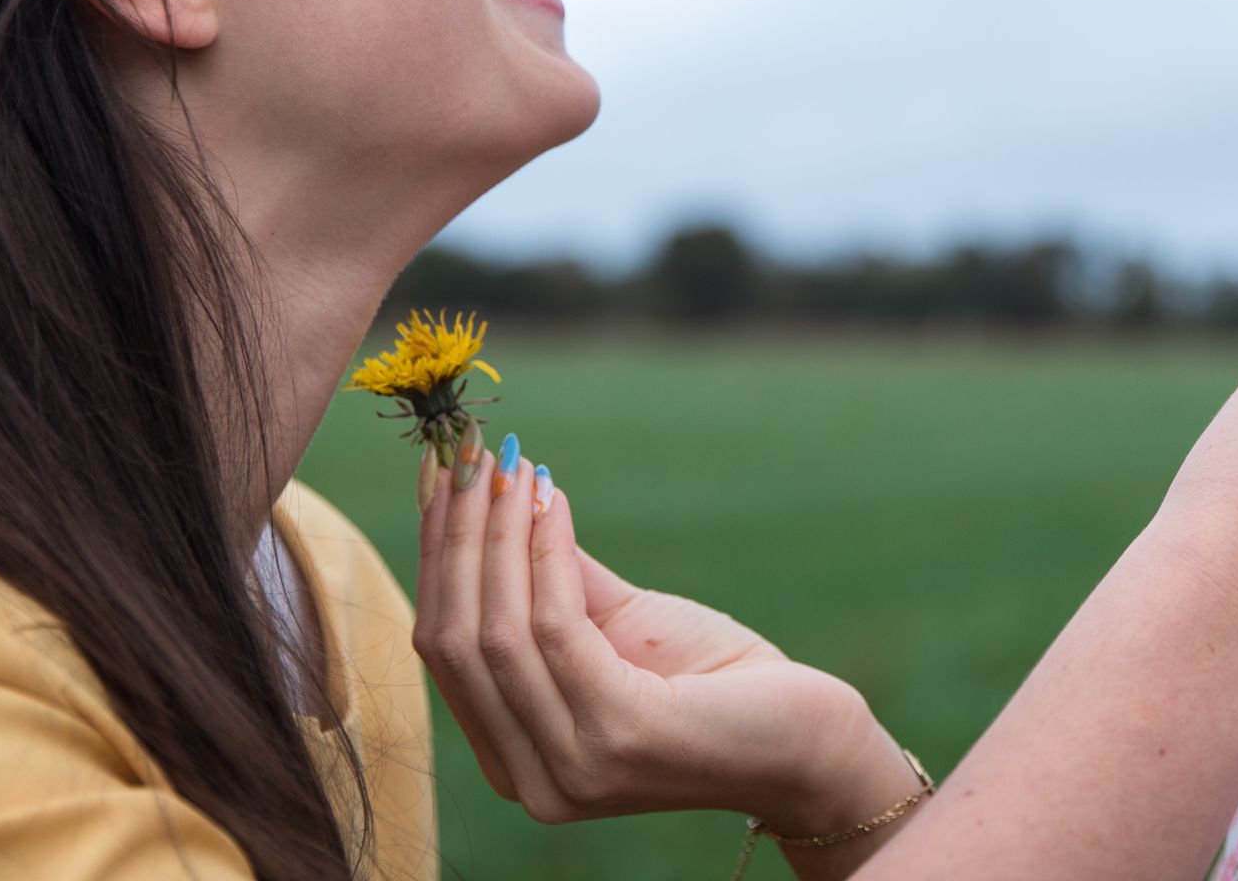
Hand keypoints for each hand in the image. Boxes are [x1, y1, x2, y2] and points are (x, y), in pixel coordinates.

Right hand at [411, 444, 910, 834]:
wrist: (801, 739)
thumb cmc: (711, 682)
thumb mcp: (617, 627)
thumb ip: (555, 582)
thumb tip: (503, 495)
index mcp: (512, 758)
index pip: (442, 649)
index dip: (435, 558)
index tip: (439, 477)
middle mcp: (528, 779)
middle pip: (454, 641)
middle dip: (455, 539)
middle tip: (465, 458)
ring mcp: (569, 768)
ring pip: (496, 632)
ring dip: (496, 535)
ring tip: (508, 466)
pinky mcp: (617, 738)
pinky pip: (557, 627)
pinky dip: (546, 554)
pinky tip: (552, 501)